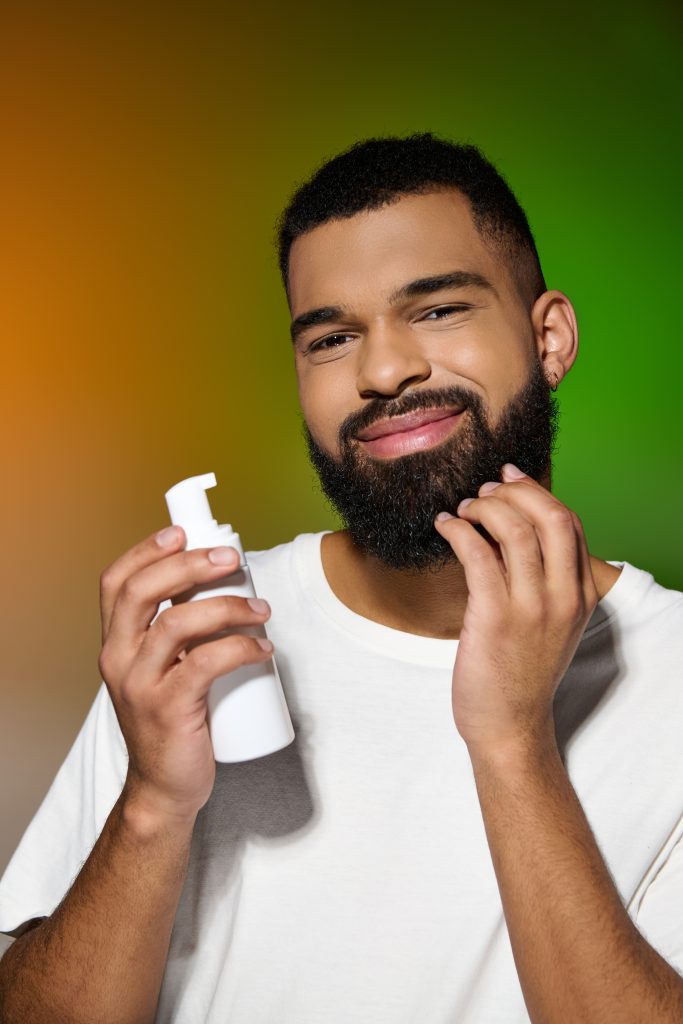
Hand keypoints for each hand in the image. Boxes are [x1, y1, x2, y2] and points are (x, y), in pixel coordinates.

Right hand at [98, 525, 274, 822]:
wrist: (164, 787)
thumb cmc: (173, 719)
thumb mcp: (160, 669)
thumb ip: (174, 632)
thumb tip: (217, 584)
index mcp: (115, 643)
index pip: (116, 582)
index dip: (145, 550)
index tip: (182, 532)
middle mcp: (118, 659)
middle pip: (142, 591)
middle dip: (190, 564)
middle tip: (232, 559)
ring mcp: (139, 685)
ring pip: (177, 623)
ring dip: (227, 606)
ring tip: (261, 609)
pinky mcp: (167, 709)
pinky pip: (205, 663)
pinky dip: (239, 646)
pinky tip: (262, 647)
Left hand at [433, 463, 598, 754]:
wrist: (509, 727)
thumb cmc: (521, 672)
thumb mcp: (551, 624)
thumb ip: (543, 581)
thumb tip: (509, 529)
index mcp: (580, 596)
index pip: (571, 525)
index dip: (538, 493)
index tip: (510, 479)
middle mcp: (563, 598)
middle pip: (551, 518)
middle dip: (516, 492)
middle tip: (484, 490)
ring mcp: (532, 609)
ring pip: (515, 531)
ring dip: (484, 508)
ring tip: (464, 509)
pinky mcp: (496, 618)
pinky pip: (479, 555)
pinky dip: (459, 530)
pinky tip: (445, 527)